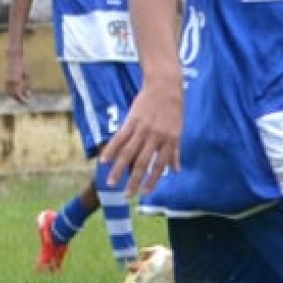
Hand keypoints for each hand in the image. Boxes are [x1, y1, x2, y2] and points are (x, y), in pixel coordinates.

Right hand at [4, 56, 29, 103]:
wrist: (14, 58)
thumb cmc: (24, 67)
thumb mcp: (28, 76)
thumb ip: (28, 86)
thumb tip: (29, 95)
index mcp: (16, 82)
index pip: (18, 95)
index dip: (23, 100)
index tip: (28, 103)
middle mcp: (10, 82)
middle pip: (13, 95)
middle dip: (20, 100)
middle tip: (26, 103)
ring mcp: (6, 81)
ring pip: (9, 93)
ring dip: (15, 97)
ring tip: (23, 99)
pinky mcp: (5, 80)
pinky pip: (7, 89)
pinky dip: (12, 93)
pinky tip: (18, 94)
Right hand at [99, 78, 183, 197]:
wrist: (165, 87)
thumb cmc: (174, 110)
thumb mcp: (178, 131)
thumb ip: (175, 151)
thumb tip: (176, 170)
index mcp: (170, 140)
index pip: (160, 165)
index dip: (152, 180)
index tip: (145, 193)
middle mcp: (156, 137)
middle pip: (142, 163)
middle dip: (133, 181)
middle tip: (126, 195)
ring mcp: (143, 129)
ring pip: (128, 153)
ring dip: (118, 170)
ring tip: (110, 182)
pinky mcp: (131, 121)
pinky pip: (119, 138)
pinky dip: (111, 150)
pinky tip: (104, 161)